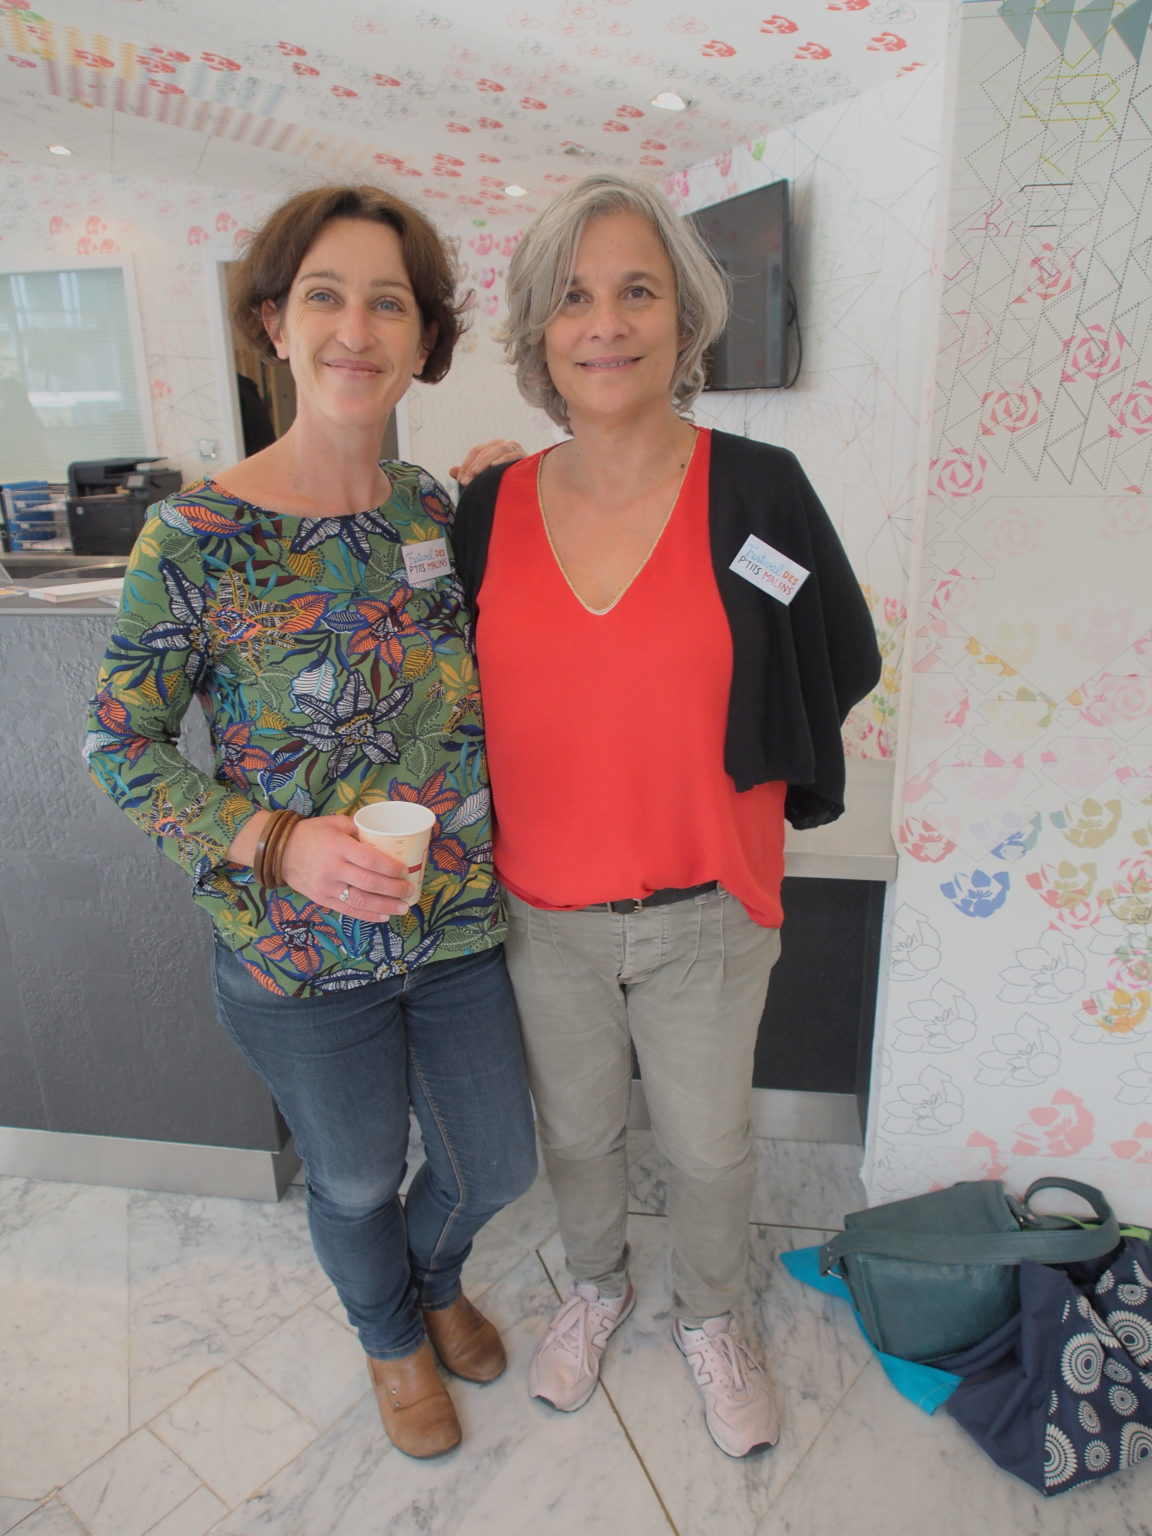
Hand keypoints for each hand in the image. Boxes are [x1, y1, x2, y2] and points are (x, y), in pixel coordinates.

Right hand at [278, 815, 416, 920]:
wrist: (279, 851)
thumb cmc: (311, 833)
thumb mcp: (334, 823)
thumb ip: (358, 829)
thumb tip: (383, 837)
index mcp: (338, 847)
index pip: (369, 859)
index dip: (389, 867)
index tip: (405, 870)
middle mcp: (333, 869)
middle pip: (368, 883)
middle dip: (393, 889)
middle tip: (409, 890)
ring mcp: (327, 887)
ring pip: (360, 901)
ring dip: (384, 906)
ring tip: (403, 908)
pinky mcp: (322, 900)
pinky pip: (347, 911)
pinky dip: (367, 916)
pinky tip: (383, 917)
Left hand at [449, 438, 525, 485]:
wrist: (531, 488)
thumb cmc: (505, 482)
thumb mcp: (485, 478)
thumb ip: (469, 473)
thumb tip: (451, 470)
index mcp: (493, 448)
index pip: (476, 451)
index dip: (466, 464)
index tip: (460, 480)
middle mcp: (504, 445)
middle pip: (484, 450)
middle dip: (473, 466)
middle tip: (464, 481)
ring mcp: (515, 449)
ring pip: (497, 450)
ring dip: (484, 462)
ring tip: (475, 475)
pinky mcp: (525, 456)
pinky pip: (512, 455)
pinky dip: (502, 460)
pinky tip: (494, 467)